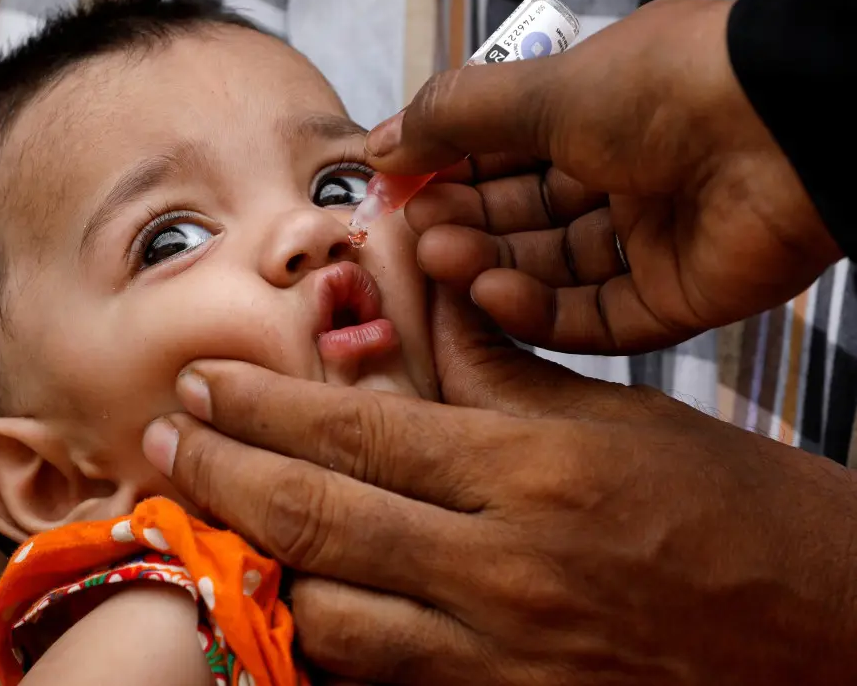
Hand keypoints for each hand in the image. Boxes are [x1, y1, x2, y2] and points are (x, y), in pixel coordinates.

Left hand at [141, 289, 856, 683]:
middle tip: (165, 441)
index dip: (264, 404)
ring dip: (257, 568)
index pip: (359, 430)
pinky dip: (324, 645)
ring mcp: (502, 656)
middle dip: (224, 473)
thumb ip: (500, 372)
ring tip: (207, 520)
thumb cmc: (740, 514)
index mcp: (532, 470)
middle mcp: (503, 567)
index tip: (204, 382)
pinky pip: (383, 683)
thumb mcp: (620, 419)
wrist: (830, 635)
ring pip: (329, 617)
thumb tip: (420, 307)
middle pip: (320, 518)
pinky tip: (288, 607)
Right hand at [365, 0, 841, 353]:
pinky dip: (540, 311)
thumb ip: (453, 117)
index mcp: (598, 112)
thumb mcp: (541, 87)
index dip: (447, 170)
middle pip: (522, 214)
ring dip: (490, 266)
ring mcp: (651, 240)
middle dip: (463, 222)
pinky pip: (596, 315)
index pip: (503, 151)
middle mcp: (623, 175)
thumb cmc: (663, 87)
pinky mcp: (676, 298)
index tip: (393, 189)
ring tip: (440, 259)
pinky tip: (492, 293)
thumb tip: (379, 145)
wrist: (787, 130)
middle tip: (412, 233)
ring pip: (551, 268)